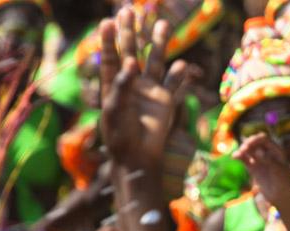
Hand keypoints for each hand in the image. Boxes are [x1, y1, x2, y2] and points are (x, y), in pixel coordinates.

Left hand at [99, 9, 192, 168]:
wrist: (137, 157)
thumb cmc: (119, 135)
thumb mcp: (113, 110)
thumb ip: (122, 86)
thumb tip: (131, 64)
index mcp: (113, 85)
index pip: (111, 57)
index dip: (109, 40)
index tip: (108, 21)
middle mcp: (132, 84)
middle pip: (132, 52)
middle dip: (131, 32)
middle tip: (130, 11)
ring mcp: (150, 92)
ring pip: (155, 62)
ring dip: (158, 44)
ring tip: (163, 24)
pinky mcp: (165, 102)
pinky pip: (174, 85)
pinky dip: (179, 76)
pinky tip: (181, 65)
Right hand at [232, 133, 289, 207]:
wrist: (281, 197)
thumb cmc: (284, 182)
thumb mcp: (278, 170)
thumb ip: (268, 160)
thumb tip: (258, 151)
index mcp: (276, 150)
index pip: (264, 139)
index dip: (256, 139)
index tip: (249, 144)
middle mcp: (267, 153)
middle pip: (254, 143)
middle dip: (248, 144)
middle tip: (244, 149)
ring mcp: (259, 160)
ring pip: (248, 150)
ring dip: (242, 149)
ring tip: (238, 154)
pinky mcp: (253, 167)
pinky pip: (245, 159)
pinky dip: (239, 156)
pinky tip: (234, 157)